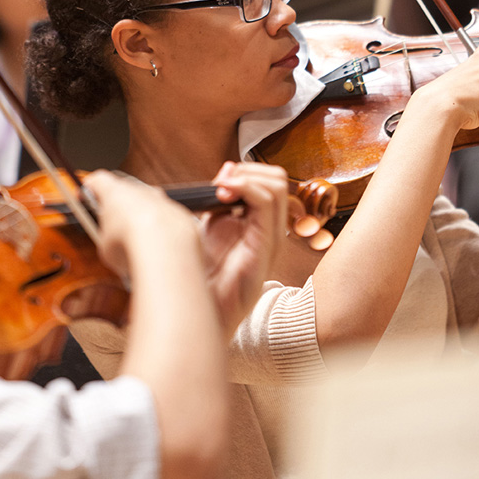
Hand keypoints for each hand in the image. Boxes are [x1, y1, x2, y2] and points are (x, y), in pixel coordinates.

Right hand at [84, 169, 196, 280]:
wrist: (165, 248)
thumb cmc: (130, 244)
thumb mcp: (104, 246)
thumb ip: (107, 238)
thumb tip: (113, 247)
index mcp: (115, 191)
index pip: (98, 180)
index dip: (90, 188)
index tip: (84, 196)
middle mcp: (140, 190)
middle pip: (125, 193)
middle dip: (119, 208)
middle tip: (112, 227)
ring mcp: (161, 200)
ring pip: (148, 206)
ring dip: (142, 221)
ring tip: (137, 244)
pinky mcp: (178, 213)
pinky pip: (166, 220)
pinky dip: (161, 231)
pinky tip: (156, 249)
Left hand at [199, 161, 287, 335]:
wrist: (202, 308)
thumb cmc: (206, 274)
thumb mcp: (210, 226)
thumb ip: (220, 200)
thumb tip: (225, 170)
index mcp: (260, 223)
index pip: (269, 180)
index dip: (244, 171)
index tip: (219, 179)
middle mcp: (271, 228)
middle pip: (276, 178)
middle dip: (247, 170)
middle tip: (221, 182)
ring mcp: (271, 237)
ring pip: (276, 185)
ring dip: (245, 177)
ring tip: (222, 188)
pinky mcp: (264, 246)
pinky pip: (266, 204)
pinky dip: (246, 188)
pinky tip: (225, 193)